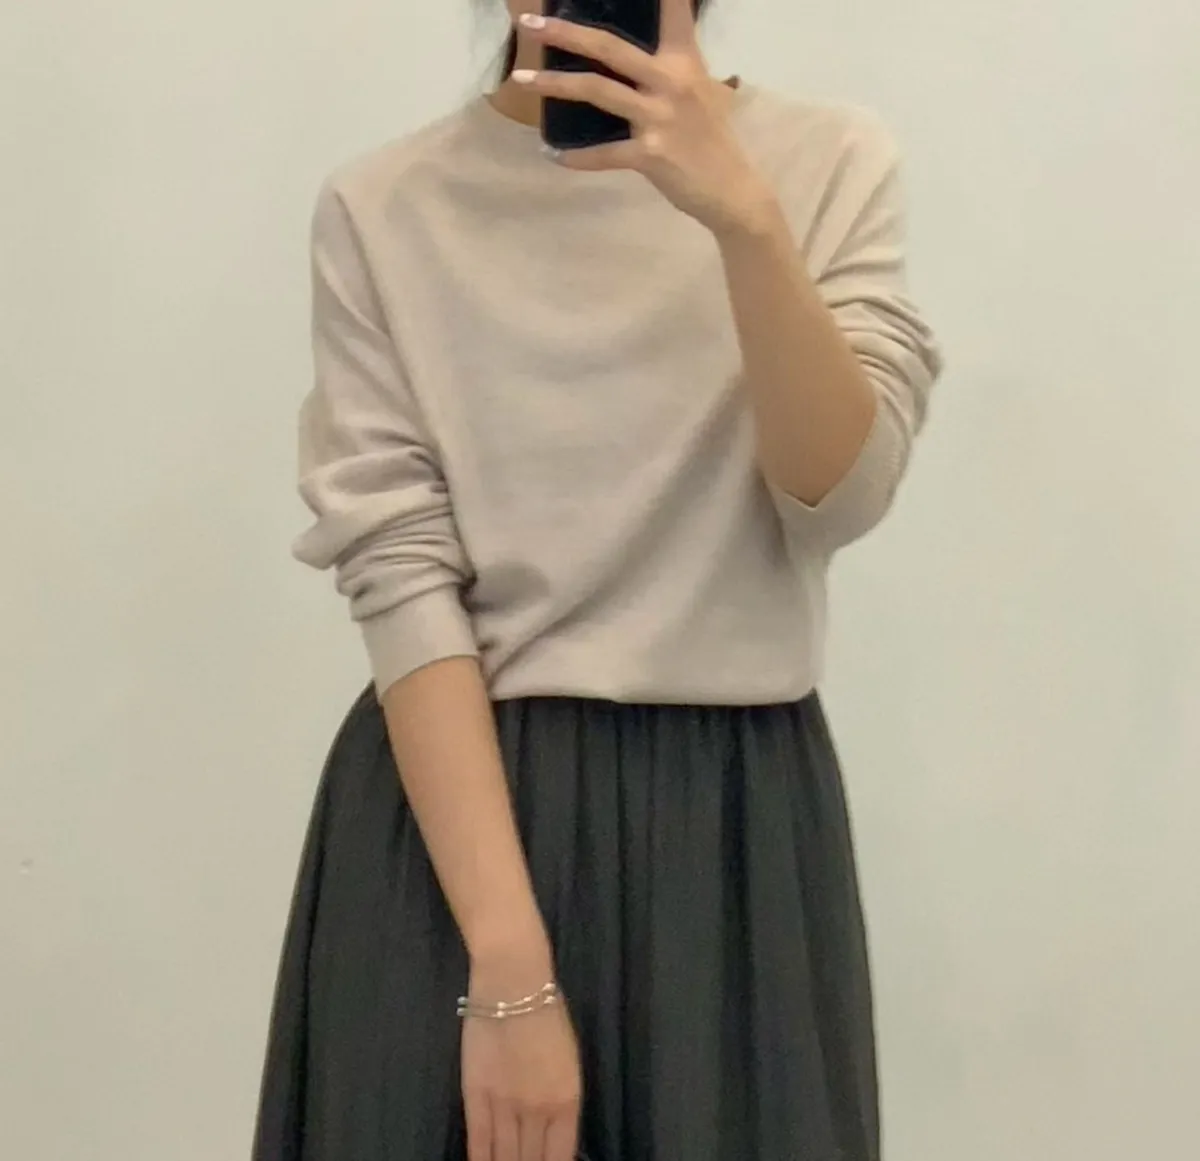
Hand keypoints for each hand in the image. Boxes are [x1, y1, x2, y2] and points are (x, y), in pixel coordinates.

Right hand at [461, 954, 582, 1160]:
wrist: (513, 982)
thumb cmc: (547, 1011)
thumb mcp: (567, 1059)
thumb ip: (560, 1097)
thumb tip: (552, 1128)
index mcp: (567, 1100)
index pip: (560, 1156)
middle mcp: (538, 1110)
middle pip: (531, 1160)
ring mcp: (505, 1104)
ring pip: (505, 1156)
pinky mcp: (476, 1095)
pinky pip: (479, 1140)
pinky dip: (480, 1160)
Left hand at [513, 0, 777, 235]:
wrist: (733, 191)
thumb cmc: (712, 139)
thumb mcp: (700, 92)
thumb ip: (670, 69)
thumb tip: (633, 58)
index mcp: (684, 61)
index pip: (671, 10)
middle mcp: (671, 82)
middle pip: (609, 47)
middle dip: (566, 32)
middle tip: (530, 23)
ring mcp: (659, 118)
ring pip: (597, 91)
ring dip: (555, 84)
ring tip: (523, 80)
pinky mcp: (650, 155)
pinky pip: (603, 154)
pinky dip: (575, 157)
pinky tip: (552, 154)